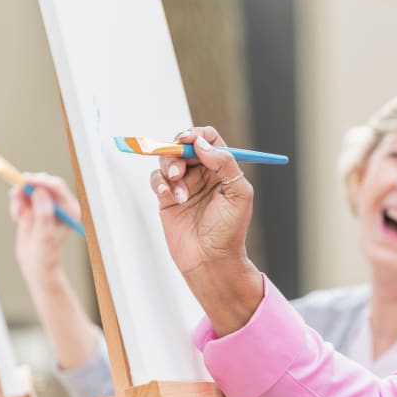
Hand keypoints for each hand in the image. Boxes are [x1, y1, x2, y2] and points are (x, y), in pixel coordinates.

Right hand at [9, 172, 81, 287]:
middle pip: (42, 184)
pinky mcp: (34, 208)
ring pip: (30, 189)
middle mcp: (60, 205)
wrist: (36, 266)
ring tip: (18, 216)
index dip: (41, 181)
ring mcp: (46, 205)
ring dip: (20, 197)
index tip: (25, 180)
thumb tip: (40, 192)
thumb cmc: (46, 254)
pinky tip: (17, 218)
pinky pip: (22, 197)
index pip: (56, 187)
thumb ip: (44, 213)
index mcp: (70, 209)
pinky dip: (16, 204)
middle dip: (28, 187)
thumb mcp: (45, 235)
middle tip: (15, 194)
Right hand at [150, 126, 262, 334]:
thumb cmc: (230, 231)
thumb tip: (202, 144)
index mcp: (222, 169)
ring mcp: (184, 185)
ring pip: (168, 161)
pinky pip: (157, 179)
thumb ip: (225, 164)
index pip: (209, 139)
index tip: (188, 140)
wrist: (211, 261)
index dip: (197, 135)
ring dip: (171, 170)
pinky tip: (169, 196)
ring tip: (181, 193)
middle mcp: (203, 174)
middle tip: (180, 167)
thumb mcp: (239, 194)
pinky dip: (160, 183)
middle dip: (178, 152)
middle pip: (184, 147)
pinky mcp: (168, 198)